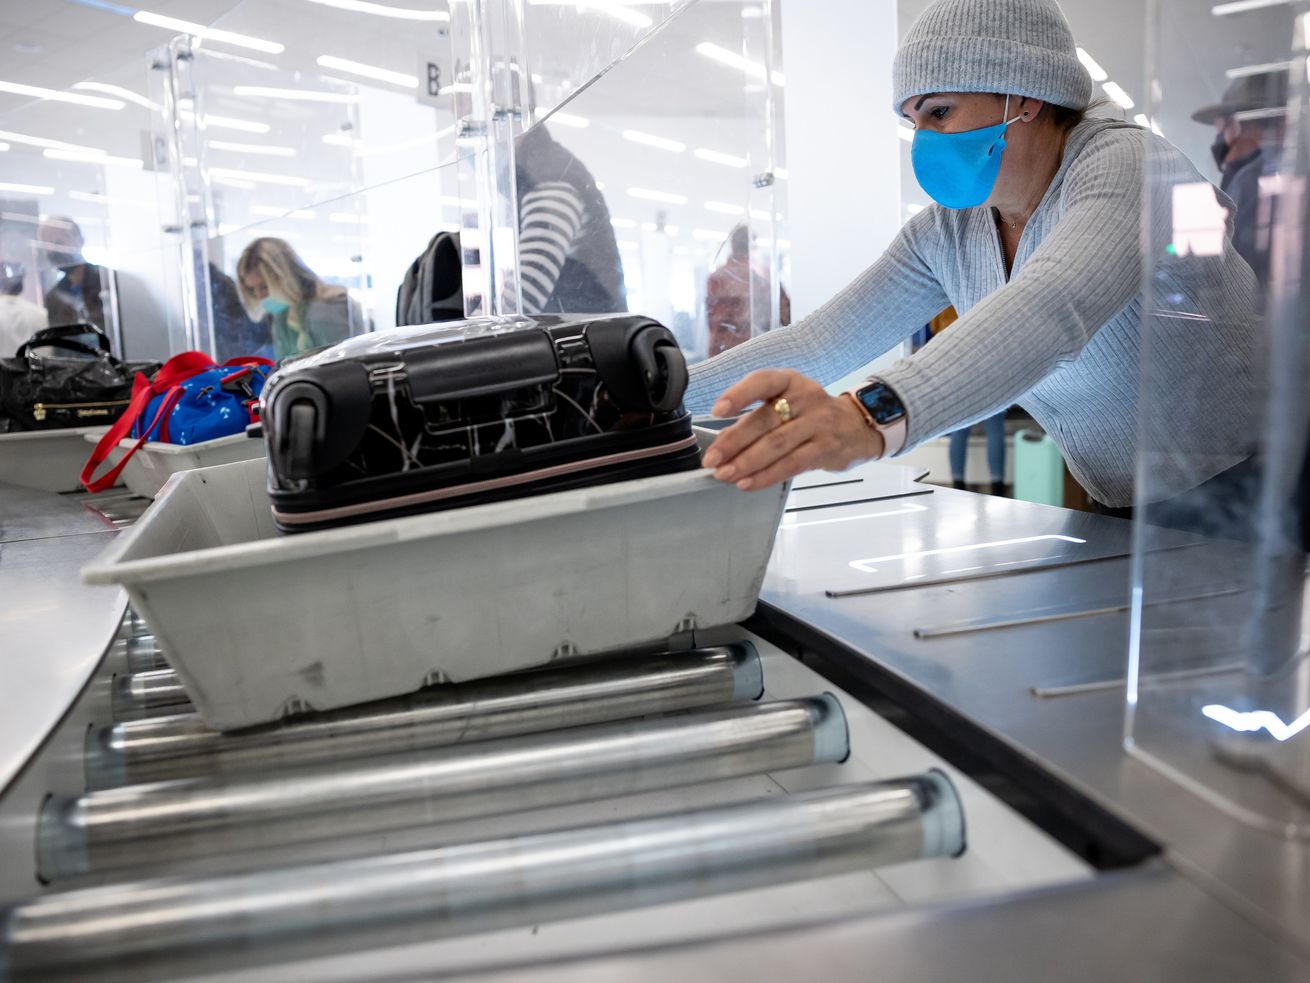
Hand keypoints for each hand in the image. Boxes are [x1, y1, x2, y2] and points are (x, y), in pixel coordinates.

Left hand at [700, 369, 883, 490]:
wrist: (857, 426)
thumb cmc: (809, 415)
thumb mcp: (787, 403)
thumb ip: (757, 419)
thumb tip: (722, 445)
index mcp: (790, 381)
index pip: (762, 381)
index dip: (739, 395)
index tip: (717, 411)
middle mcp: (806, 398)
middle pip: (765, 420)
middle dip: (733, 442)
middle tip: (712, 459)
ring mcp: (818, 424)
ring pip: (777, 445)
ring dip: (746, 462)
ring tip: (724, 474)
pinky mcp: (825, 449)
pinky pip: (791, 465)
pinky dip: (766, 476)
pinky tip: (747, 483)